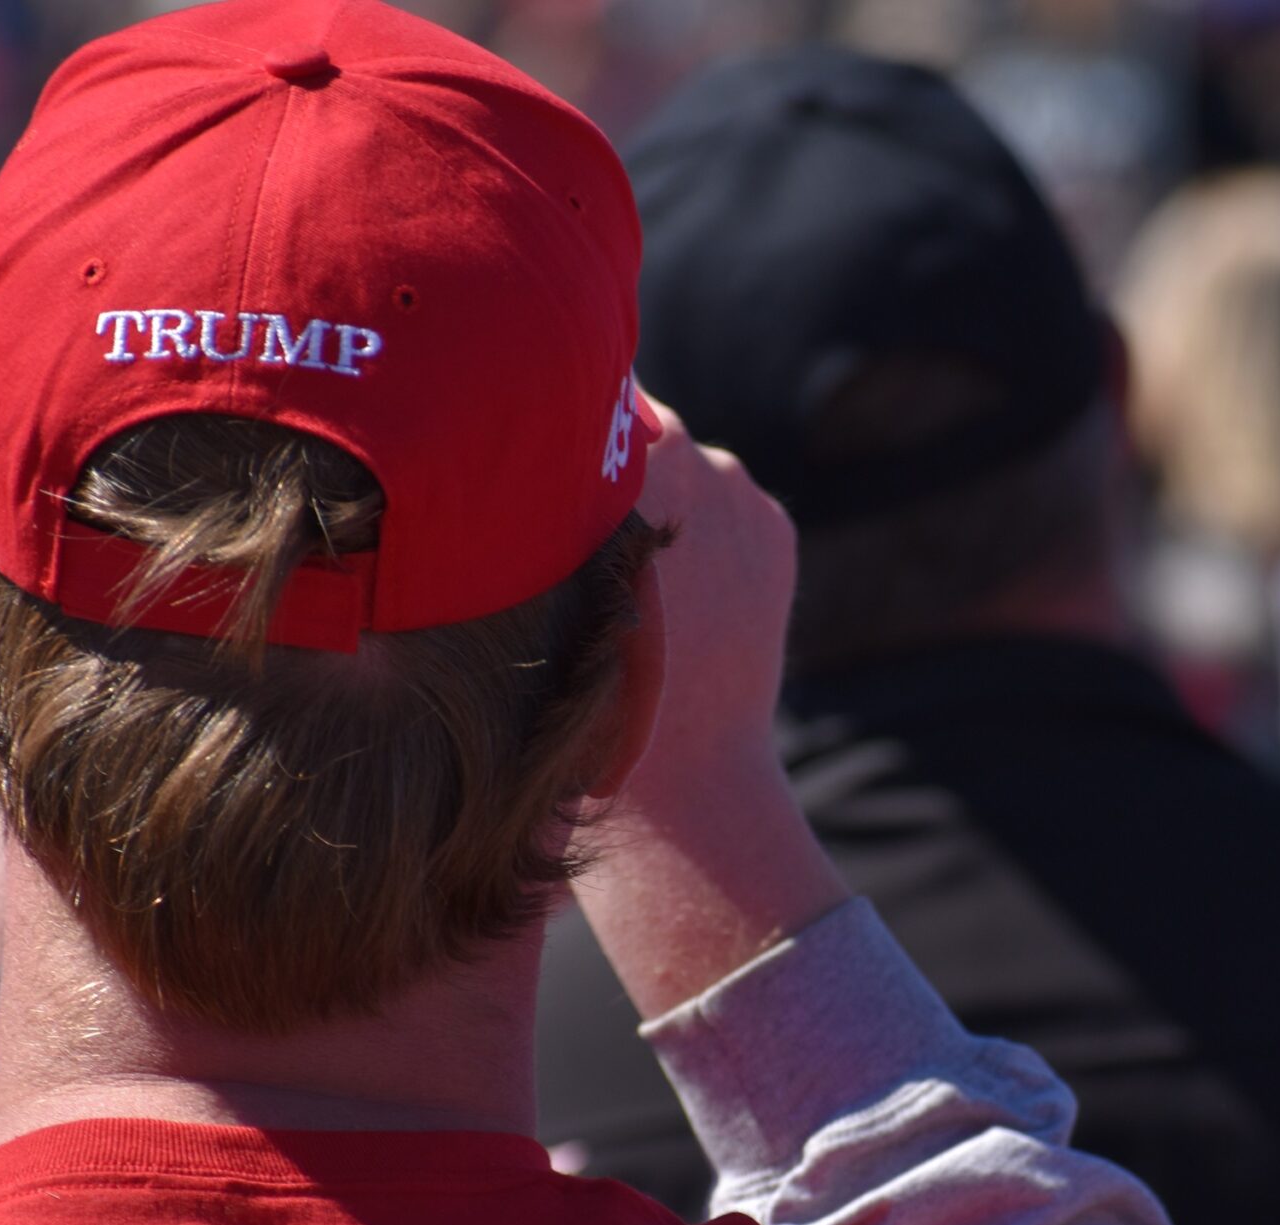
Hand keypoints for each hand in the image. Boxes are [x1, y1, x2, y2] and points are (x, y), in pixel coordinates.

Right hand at [573, 398, 847, 1018]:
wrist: (689, 775)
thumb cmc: (579, 693)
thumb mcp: (524, 590)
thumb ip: (526, 504)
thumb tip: (503, 434)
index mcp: (623, 461)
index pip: (579, 393)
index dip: (548, 411)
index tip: (518, 430)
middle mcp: (692, 456)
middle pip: (632, 423)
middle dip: (601, 454)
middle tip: (563, 500)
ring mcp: (742, 491)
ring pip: (684, 463)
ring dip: (654, 493)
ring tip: (624, 563)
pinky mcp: (775, 527)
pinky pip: (727, 503)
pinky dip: (704, 528)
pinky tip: (676, 587)